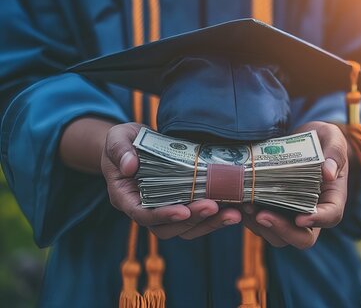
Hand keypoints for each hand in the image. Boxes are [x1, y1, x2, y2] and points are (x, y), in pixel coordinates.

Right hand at [101, 123, 241, 238]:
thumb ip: (120, 150)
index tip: (184, 211)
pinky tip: (236, 210)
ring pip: (187, 228)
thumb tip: (129, 166)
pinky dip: (217, 217)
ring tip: (233, 214)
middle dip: (193, 220)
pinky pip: (199, 219)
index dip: (164, 216)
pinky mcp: (183, 205)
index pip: (143, 215)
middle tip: (214, 207)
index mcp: (126, 198)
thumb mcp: (117, 138)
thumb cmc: (125, 141)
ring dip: (211, 223)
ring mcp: (166, 210)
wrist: (137, 143)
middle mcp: (146, 210)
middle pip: (169, 227)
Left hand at [241, 121, 347, 248]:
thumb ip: (334, 153)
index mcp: (333, 197)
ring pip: (278, 236)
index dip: (317, 220)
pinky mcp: (274, 211)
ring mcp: (292, 215)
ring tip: (247, 206)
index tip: (301, 218)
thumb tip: (328, 173)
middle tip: (262, 215)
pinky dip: (250, 219)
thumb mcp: (332, 138)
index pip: (331, 216)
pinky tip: (239, 203)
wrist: (304, 140)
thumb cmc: (322, 138)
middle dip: (282, 230)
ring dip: (261, 227)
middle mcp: (313, 213)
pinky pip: (262, 225)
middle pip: (302, 237)